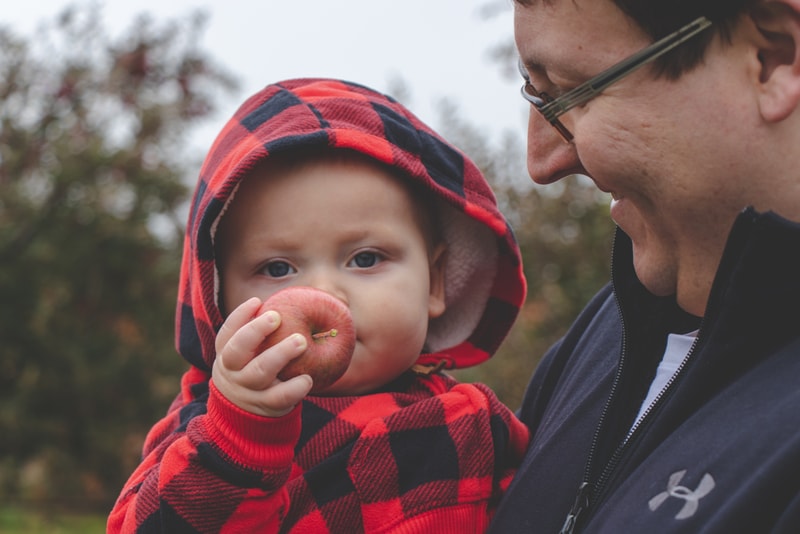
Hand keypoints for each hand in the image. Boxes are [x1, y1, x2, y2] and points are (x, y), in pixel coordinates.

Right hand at [212, 297, 312, 416]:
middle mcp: (232, 372)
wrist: (243, 416)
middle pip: (237, 350)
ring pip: (260, 372)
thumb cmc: (253, 370)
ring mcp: (248, 390)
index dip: (240, 316)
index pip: (227, 332)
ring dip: (281, 354)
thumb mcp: (248, 354)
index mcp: (226, 354)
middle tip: (277, 316)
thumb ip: (263, 333)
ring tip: (302, 341)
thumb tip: (294, 299)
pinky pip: (280, 397)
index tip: (257, 301)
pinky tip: (308, 379)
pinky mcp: (265, 407)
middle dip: (256, 330)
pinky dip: (295, 388)